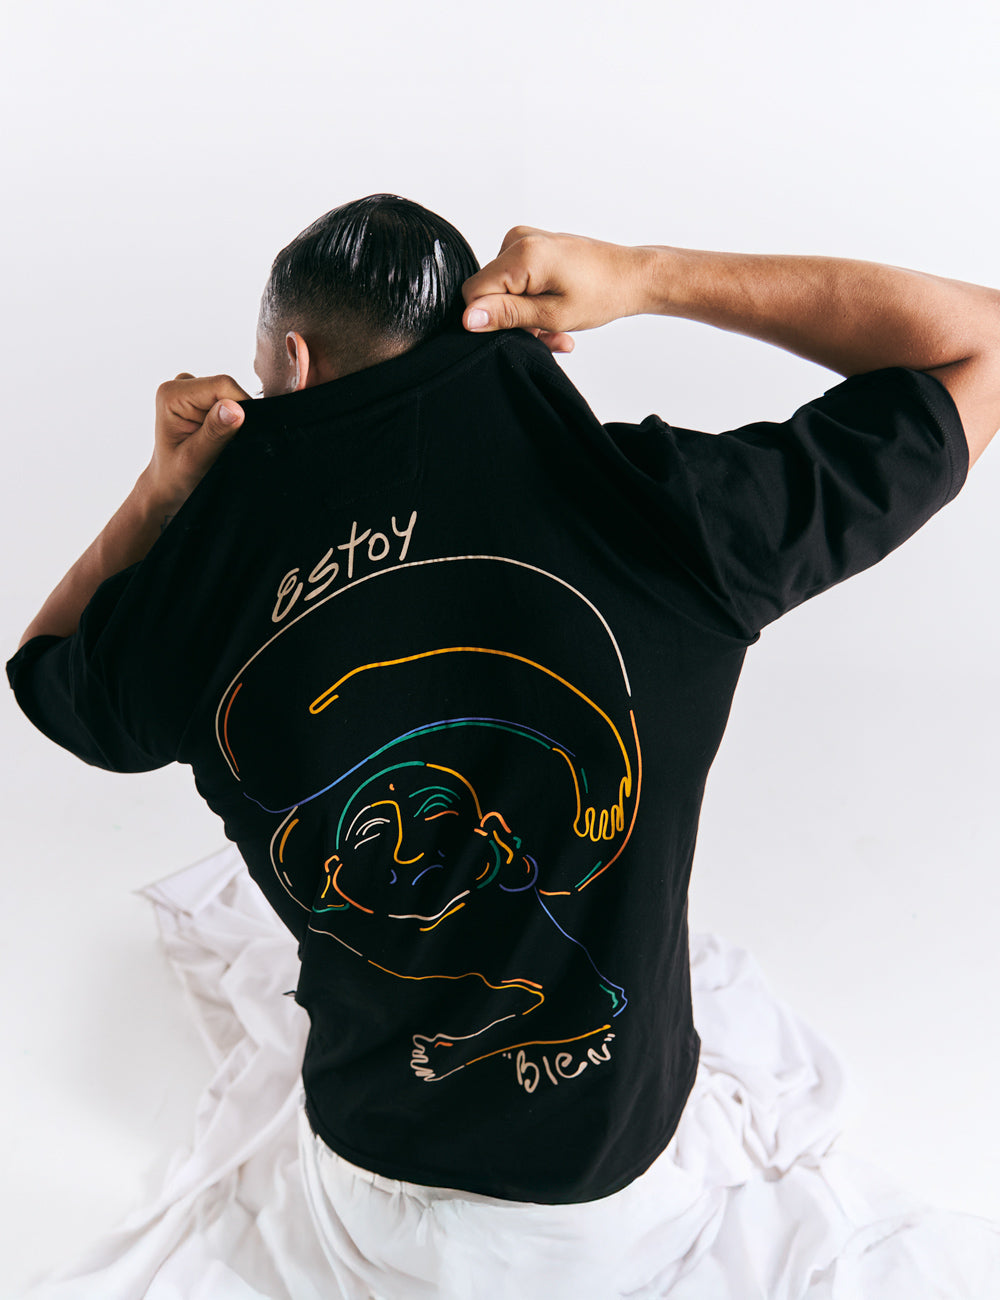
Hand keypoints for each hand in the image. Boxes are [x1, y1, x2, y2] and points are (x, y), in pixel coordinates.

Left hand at [145, 372, 249, 509]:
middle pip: (228, 388)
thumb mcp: (196, 459)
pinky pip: (229, 400)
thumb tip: (235, 408)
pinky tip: (220, 436)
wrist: (169, 484)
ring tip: (220, 442)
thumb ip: (215, 433)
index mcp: (172, 394)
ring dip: (234, 420)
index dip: (241, 407)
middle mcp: (180, 385)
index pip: (223, 386)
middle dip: (236, 415)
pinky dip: (231, 420)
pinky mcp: (201, 396)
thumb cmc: (177, 475)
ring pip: (231, 394)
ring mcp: (191, 389)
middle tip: (224, 444)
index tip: (240, 435)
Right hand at [461, 227, 649, 351]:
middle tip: (547, 336)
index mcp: (522, 253)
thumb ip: (507, 315)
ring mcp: (524, 241)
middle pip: (490, 292)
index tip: (524, 332)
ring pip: (504, 290)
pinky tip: (553, 315)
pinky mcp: (531, 248)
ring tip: (556, 329)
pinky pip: (516, 281)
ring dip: (526, 316)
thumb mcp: (552, 314)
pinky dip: (532, 302)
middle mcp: (518, 240)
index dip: (491, 320)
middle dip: (513, 320)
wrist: (631, 277)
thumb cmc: (602, 293)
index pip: (474, 293)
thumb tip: (469, 317)